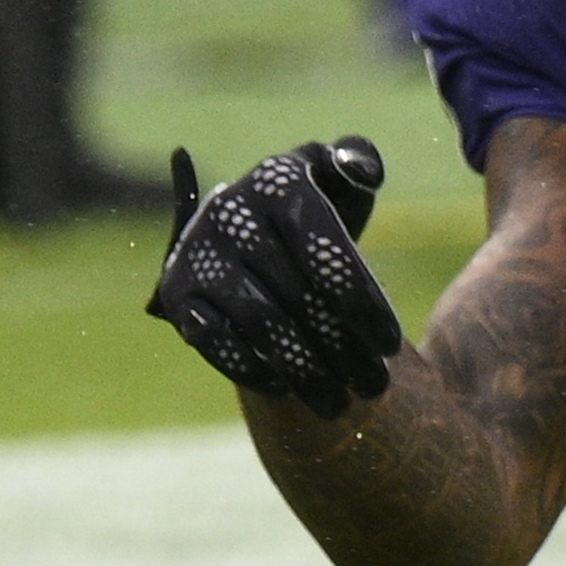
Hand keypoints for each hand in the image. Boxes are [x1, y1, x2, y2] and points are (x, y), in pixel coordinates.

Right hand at [149, 139, 404, 416]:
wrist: (250, 231)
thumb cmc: (312, 212)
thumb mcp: (338, 180)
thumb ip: (358, 164)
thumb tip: (362, 172)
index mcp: (278, 180)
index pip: (325, 251)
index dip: (362, 303)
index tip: (389, 344)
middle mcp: (231, 210)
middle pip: (297, 294)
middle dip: (342, 347)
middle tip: (375, 383)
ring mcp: (199, 252)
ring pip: (260, 323)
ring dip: (305, 370)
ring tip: (341, 401)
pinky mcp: (176, 292)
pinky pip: (213, 340)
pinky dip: (251, 368)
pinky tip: (286, 387)